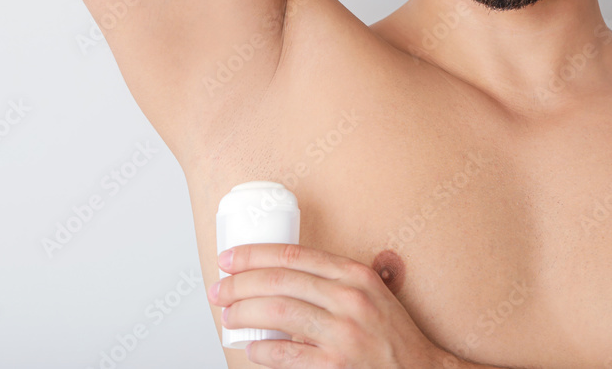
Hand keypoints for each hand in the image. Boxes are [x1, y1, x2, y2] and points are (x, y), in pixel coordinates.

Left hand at [208, 242, 440, 367]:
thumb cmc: (391, 335)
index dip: (254, 254)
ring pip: (278, 312)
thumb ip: (333, 282)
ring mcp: (343, 333)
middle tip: (220, 289)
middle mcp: (349, 298)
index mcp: (355, 275)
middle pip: (279, 281)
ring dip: (244, 312)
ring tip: (229, 315)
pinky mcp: (337, 366)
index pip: (294, 255)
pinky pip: (287, 354)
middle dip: (240, 282)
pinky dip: (262, 349)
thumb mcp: (370, 294)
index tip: (230, 257)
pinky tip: (252, 347)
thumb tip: (279, 278)